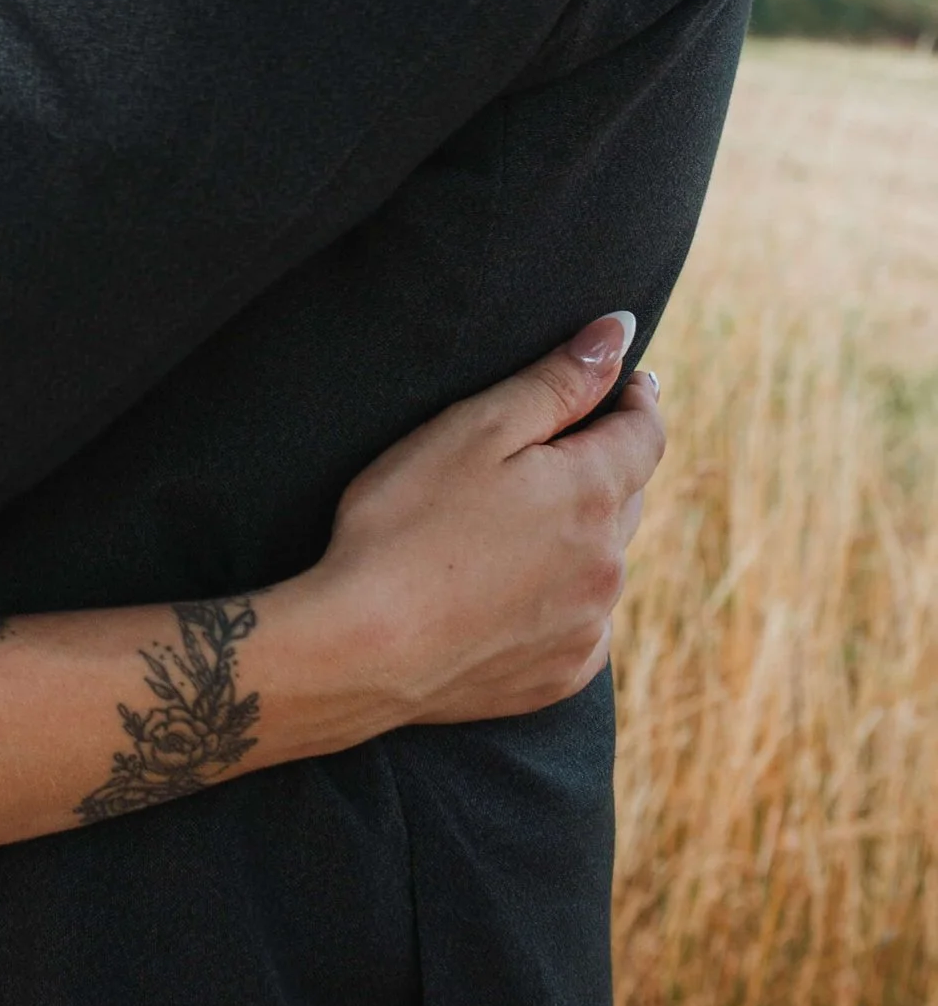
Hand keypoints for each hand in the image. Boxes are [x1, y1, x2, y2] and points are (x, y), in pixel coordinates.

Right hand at [311, 315, 663, 729]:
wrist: (360, 650)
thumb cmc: (405, 524)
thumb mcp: (475, 429)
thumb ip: (556, 381)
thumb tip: (619, 332)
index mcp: (592, 493)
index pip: (645, 433)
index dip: (634, 398)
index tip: (622, 381)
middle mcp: (609, 563)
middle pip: (627, 495)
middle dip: (603, 464)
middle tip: (555, 449)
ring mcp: (588, 625)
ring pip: (604, 560)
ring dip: (581, 534)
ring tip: (516, 525)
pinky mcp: (561, 673)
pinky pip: (582, 621)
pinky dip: (560, 597)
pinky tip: (508, 592)